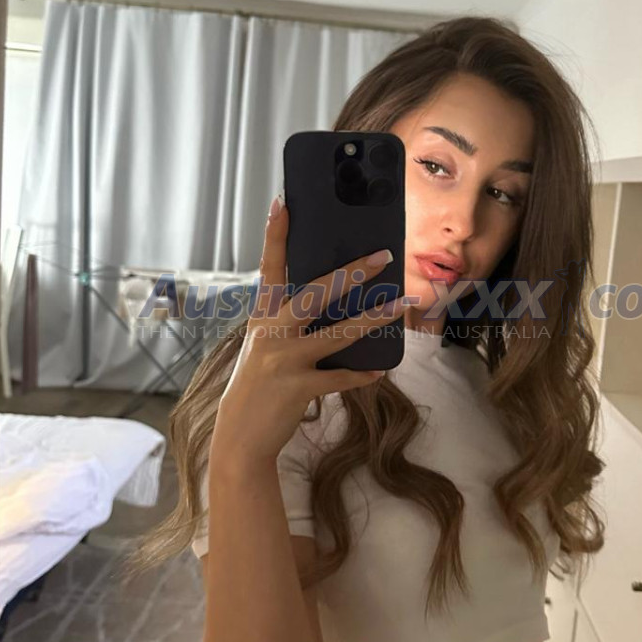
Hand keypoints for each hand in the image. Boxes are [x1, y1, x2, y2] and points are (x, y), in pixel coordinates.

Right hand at [210, 195, 405, 471]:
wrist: (240, 438)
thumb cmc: (258, 385)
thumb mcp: (264, 346)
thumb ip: (288, 322)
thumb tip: (331, 300)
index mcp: (261, 318)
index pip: (269, 269)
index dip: (275, 236)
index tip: (283, 203)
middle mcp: (270, 333)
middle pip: (314, 294)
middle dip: (351, 273)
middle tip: (382, 256)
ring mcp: (282, 360)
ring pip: (337, 334)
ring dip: (373, 319)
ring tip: (401, 305)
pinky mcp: (297, 388)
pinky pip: (340, 377)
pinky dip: (361, 374)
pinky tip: (379, 371)